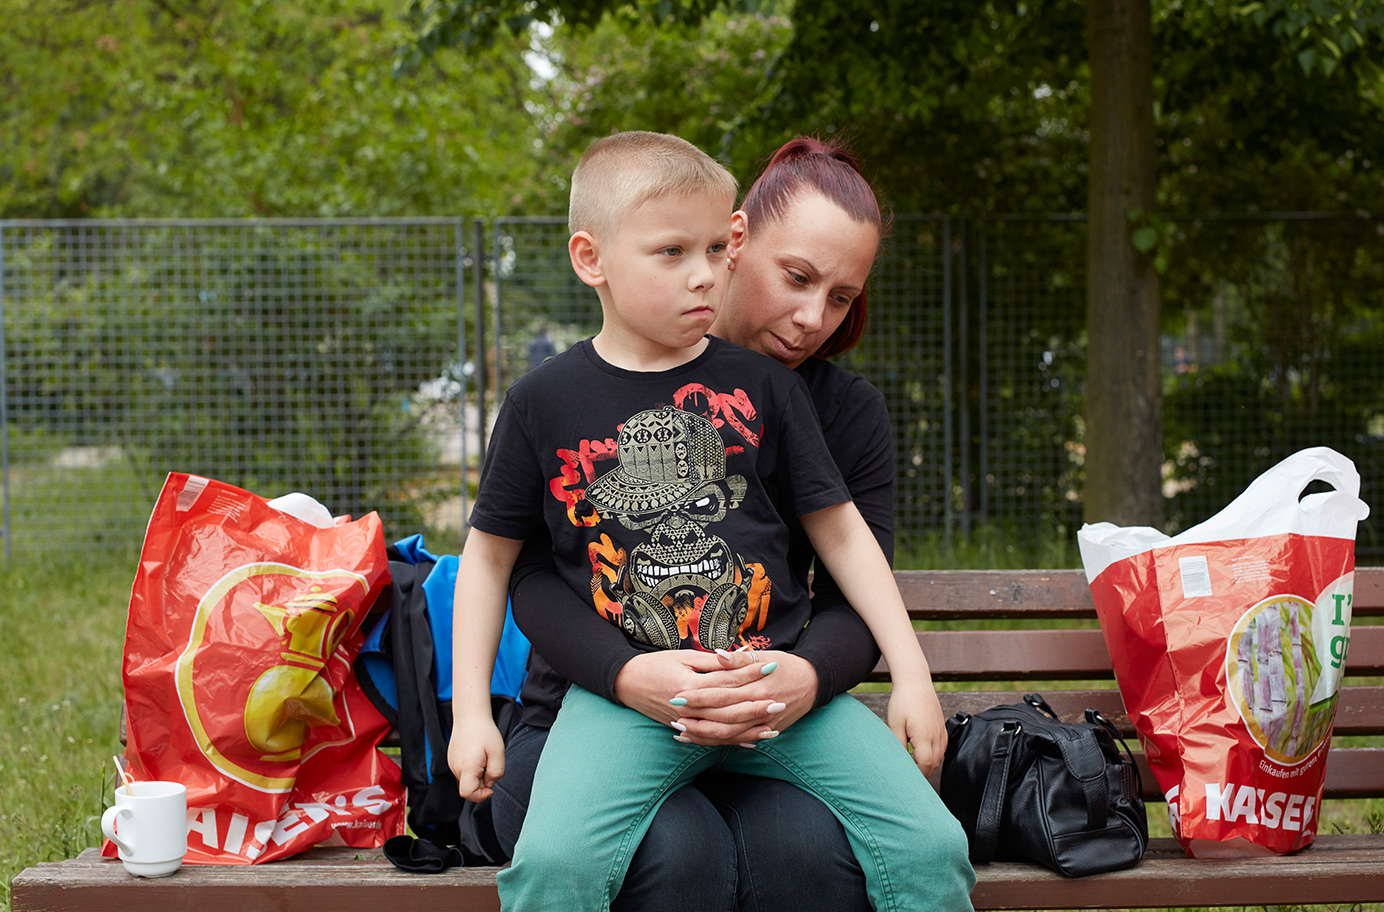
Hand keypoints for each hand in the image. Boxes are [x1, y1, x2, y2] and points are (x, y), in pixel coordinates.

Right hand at [448, 712, 505, 801]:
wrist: (470, 716)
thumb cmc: (484, 732)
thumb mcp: (498, 752)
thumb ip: (496, 772)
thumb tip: (489, 784)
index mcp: (467, 767)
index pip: (468, 794)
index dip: (481, 796)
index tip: (491, 788)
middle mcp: (456, 768)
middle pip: (469, 787)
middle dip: (482, 782)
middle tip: (490, 764)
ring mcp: (452, 764)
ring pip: (467, 780)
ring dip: (478, 775)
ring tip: (484, 757)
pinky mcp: (452, 760)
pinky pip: (463, 771)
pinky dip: (472, 769)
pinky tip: (477, 754)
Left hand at [672, 649, 818, 745]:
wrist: (813, 683)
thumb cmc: (785, 666)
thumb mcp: (765, 656)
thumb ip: (739, 659)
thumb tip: (718, 656)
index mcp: (758, 686)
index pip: (723, 693)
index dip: (700, 696)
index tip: (679, 695)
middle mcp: (761, 707)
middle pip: (723, 717)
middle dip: (697, 717)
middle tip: (674, 715)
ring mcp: (764, 723)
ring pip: (730, 734)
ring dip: (704, 734)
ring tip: (681, 731)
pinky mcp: (767, 731)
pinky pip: (739, 740)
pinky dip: (719, 741)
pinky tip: (701, 739)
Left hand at [885, 677, 947, 776]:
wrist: (915, 681)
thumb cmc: (903, 700)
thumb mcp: (894, 723)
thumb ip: (897, 744)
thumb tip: (899, 761)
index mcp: (924, 736)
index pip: (925, 764)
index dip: (917, 774)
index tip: (907, 777)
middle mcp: (936, 735)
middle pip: (934, 763)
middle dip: (923, 772)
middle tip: (909, 776)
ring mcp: (941, 731)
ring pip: (940, 756)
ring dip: (929, 764)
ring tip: (915, 766)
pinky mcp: (941, 726)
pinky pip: (942, 747)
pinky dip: (934, 755)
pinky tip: (923, 754)